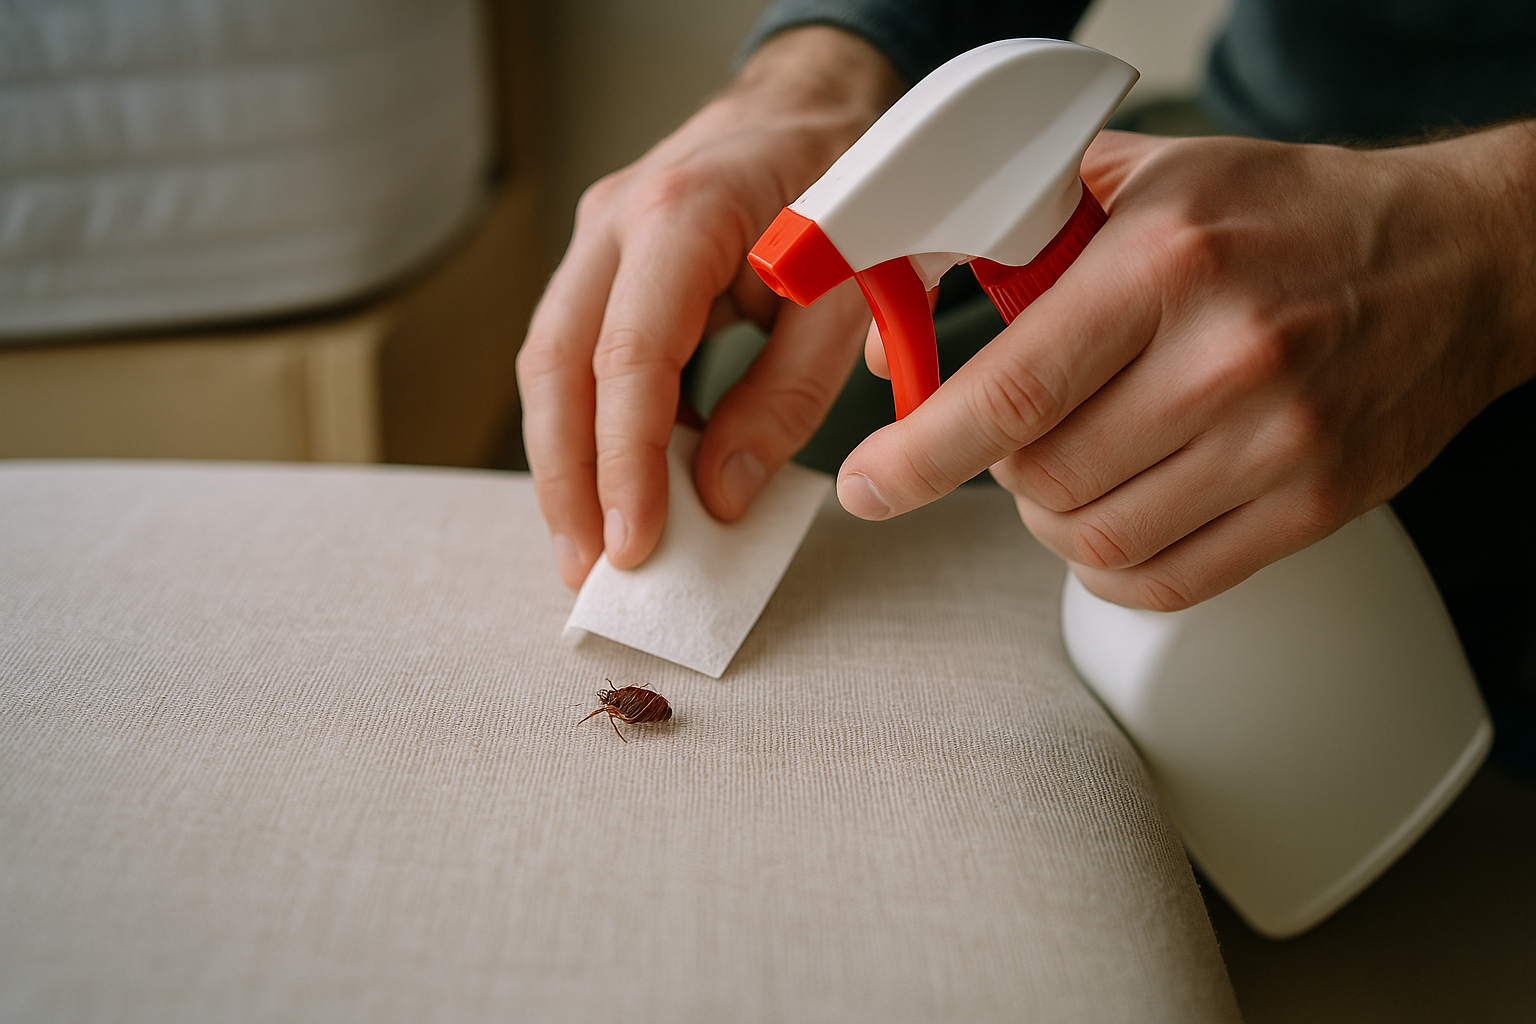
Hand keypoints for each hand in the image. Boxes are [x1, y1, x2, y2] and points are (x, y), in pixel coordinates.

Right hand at [517, 27, 902, 587]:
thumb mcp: (850, 293)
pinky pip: (579, 354)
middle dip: (564, 477)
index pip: (627, 356)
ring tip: (589, 544)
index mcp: (684, 213)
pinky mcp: (604, 265)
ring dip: (563, 459)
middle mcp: (616, 220)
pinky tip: (623, 485)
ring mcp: (599, 239)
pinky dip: (594, 426)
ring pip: (549, 362)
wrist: (817, 105)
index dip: (624, 462)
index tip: (635, 544)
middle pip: (554, 364)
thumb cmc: (847, 189)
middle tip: (583, 566)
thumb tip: (718, 495)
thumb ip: (787, 395)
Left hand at [840, 123, 1535, 609]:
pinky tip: (1118, 513)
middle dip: (999, 470)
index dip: (919, 454)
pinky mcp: (1315, 505)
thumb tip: (897, 345)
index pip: (1009, 391)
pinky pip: (1167, 582)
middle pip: (1042, 480)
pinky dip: (1113, 565)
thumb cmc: (1286, 215)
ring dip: (1052, 518)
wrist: (1456, 260)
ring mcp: (1278, 441)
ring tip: (1074, 466)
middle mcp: (1225, 357)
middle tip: (1018, 435)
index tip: (872, 485)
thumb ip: (1014, 241)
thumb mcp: (1146, 181)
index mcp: (1165, 264)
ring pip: (1095, 541)